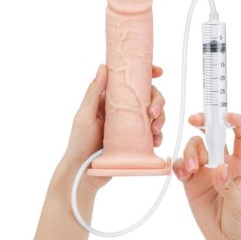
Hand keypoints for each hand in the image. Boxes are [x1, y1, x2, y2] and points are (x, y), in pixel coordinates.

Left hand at [59, 63, 165, 193]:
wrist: (82, 173)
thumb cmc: (79, 143)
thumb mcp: (84, 115)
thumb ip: (93, 92)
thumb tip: (103, 67)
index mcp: (110, 98)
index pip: (130, 80)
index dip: (146, 73)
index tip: (158, 72)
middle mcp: (123, 109)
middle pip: (148, 96)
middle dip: (158, 100)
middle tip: (154, 112)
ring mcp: (131, 124)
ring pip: (154, 114)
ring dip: (161, 118)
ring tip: (156, 130)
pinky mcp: (137, 140)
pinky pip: (153, 134)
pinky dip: (159, 135)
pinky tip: (157, 141)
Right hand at [173, 112, 240, 239]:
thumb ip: (230, 187)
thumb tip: (220, 170)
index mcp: (240, 163)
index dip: (236, 121)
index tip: (227, 115)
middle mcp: (222, 161)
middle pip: (212, 134)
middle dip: (203, 122)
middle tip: (194, 120)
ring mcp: (205, 170)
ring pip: (194, 147)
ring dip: (190, 152)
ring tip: (190, 170)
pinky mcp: (191, 181)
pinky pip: (181, 165)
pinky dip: (179, 165)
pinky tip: (182, 176)